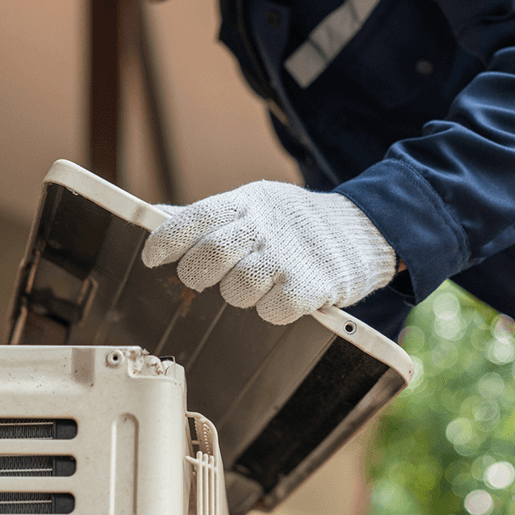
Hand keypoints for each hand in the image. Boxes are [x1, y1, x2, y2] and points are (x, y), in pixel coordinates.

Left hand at [142, 180, 396, 323]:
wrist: (363, 229)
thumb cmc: (295, 223)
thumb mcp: (254, 205)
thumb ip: (208, 215)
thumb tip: (155, 213)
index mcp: (247, 203)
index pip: (195, 216)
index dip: (166, 239)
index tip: (152, 258)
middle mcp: (266, 226)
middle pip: (210, 255)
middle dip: (196, 274)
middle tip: (200, 278)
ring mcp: (289, 256)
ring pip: (237, 289)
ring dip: (238, 294)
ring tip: (253, 284)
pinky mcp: (313, 285)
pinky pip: (272, 311)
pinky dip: (271, 310)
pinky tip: (280, 297)